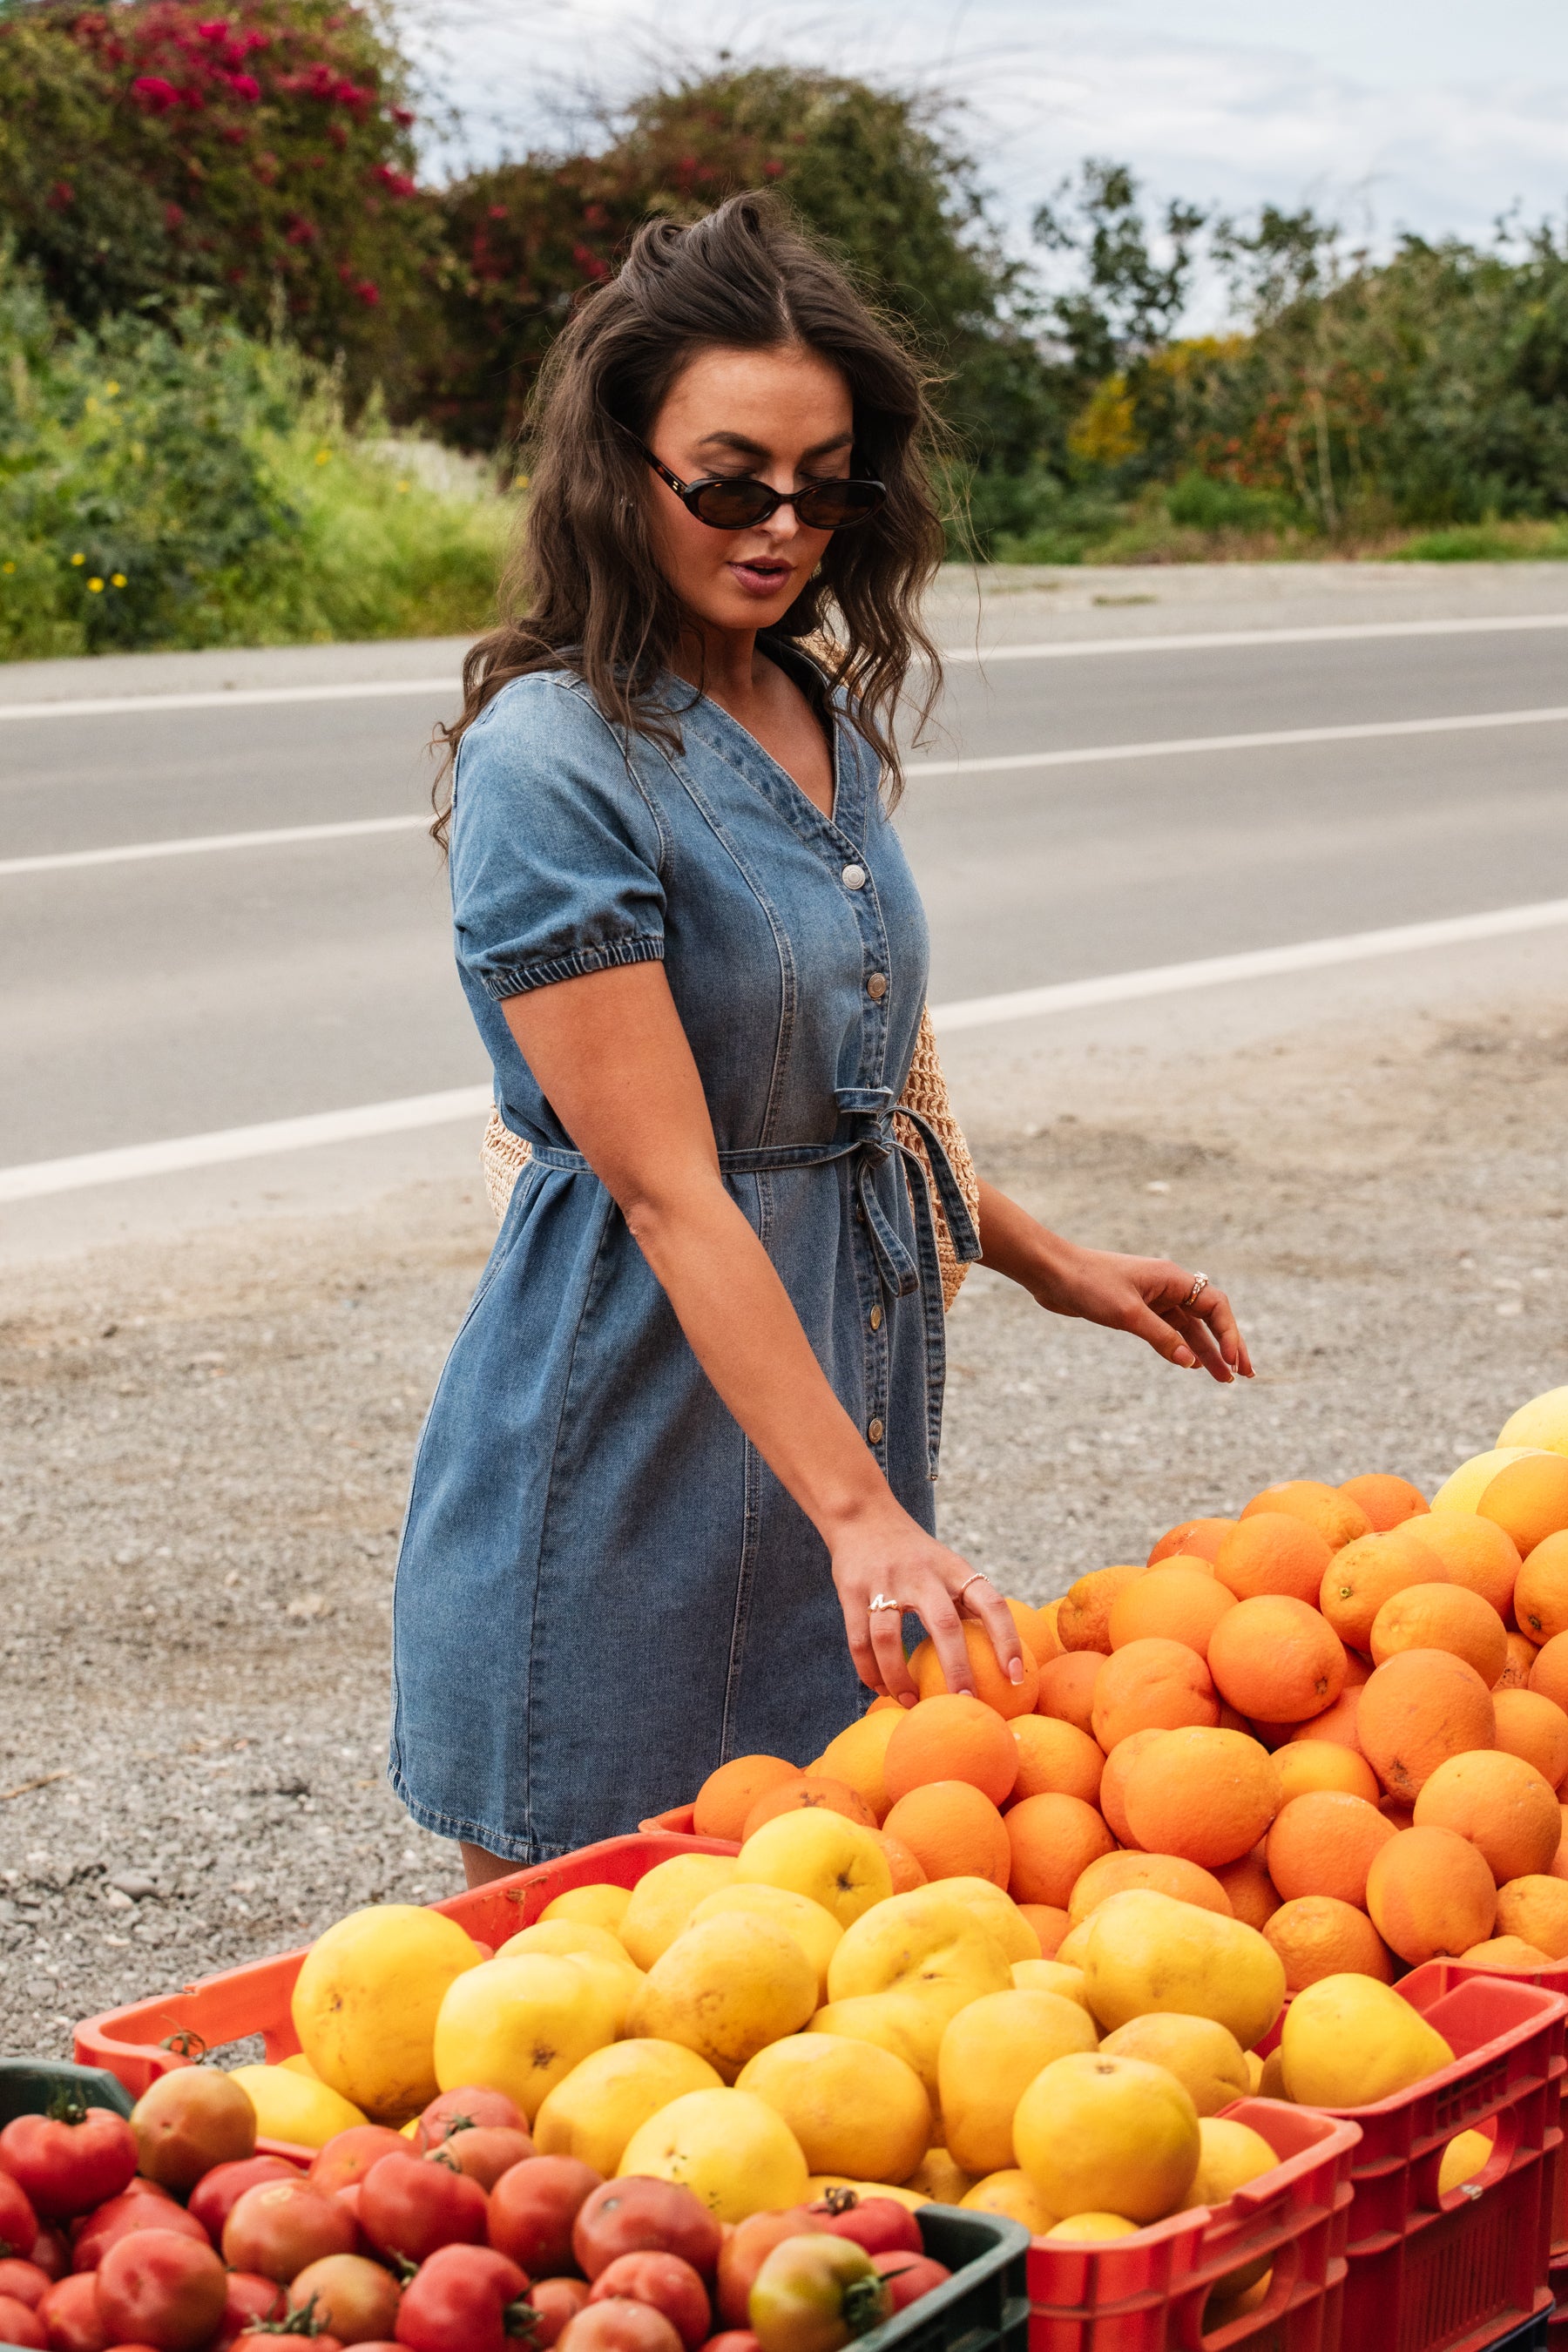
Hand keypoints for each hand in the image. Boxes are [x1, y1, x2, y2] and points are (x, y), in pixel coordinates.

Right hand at [829, 1502, 1024, 1703]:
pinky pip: (859, 1639)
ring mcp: (885, 1582)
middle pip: (944, 1624)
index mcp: (954, 1569)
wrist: (863, 1515)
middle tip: (964, 1704)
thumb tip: (999, 1654)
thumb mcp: (948, 1566)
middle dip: (957, 1669)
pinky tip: (880, 1687)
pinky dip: (869, 1669)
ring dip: (899, 1676)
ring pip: (889, 1638)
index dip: (1007, 1641)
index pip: (991, 1604)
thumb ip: (967, 1602)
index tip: (1014, 1677)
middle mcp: (922, 1574)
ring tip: (910, 1702)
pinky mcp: (852, 1591)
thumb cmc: (915, 1554)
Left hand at [1027, 1243, 1253, 1382]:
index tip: (1233, 1361)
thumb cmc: (1088, 1284)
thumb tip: (1189, 1361)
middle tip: (1244, 1375)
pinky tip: (1190, 1364)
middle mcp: (1168, 1286)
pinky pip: (1168, 1330)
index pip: (1215, 1305)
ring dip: (1205, 1352)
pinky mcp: (1136, 1309)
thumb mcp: (1126, 1314)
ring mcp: (1153, 1298)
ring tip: (1223, 1379)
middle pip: (1208, 1317)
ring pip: (1189, 1327)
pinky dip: (1181, 1347)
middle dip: (1227, 1345)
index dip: (1229, 1334)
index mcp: (1172, 1279)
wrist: (1052, 1273)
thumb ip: (1160, 1337)